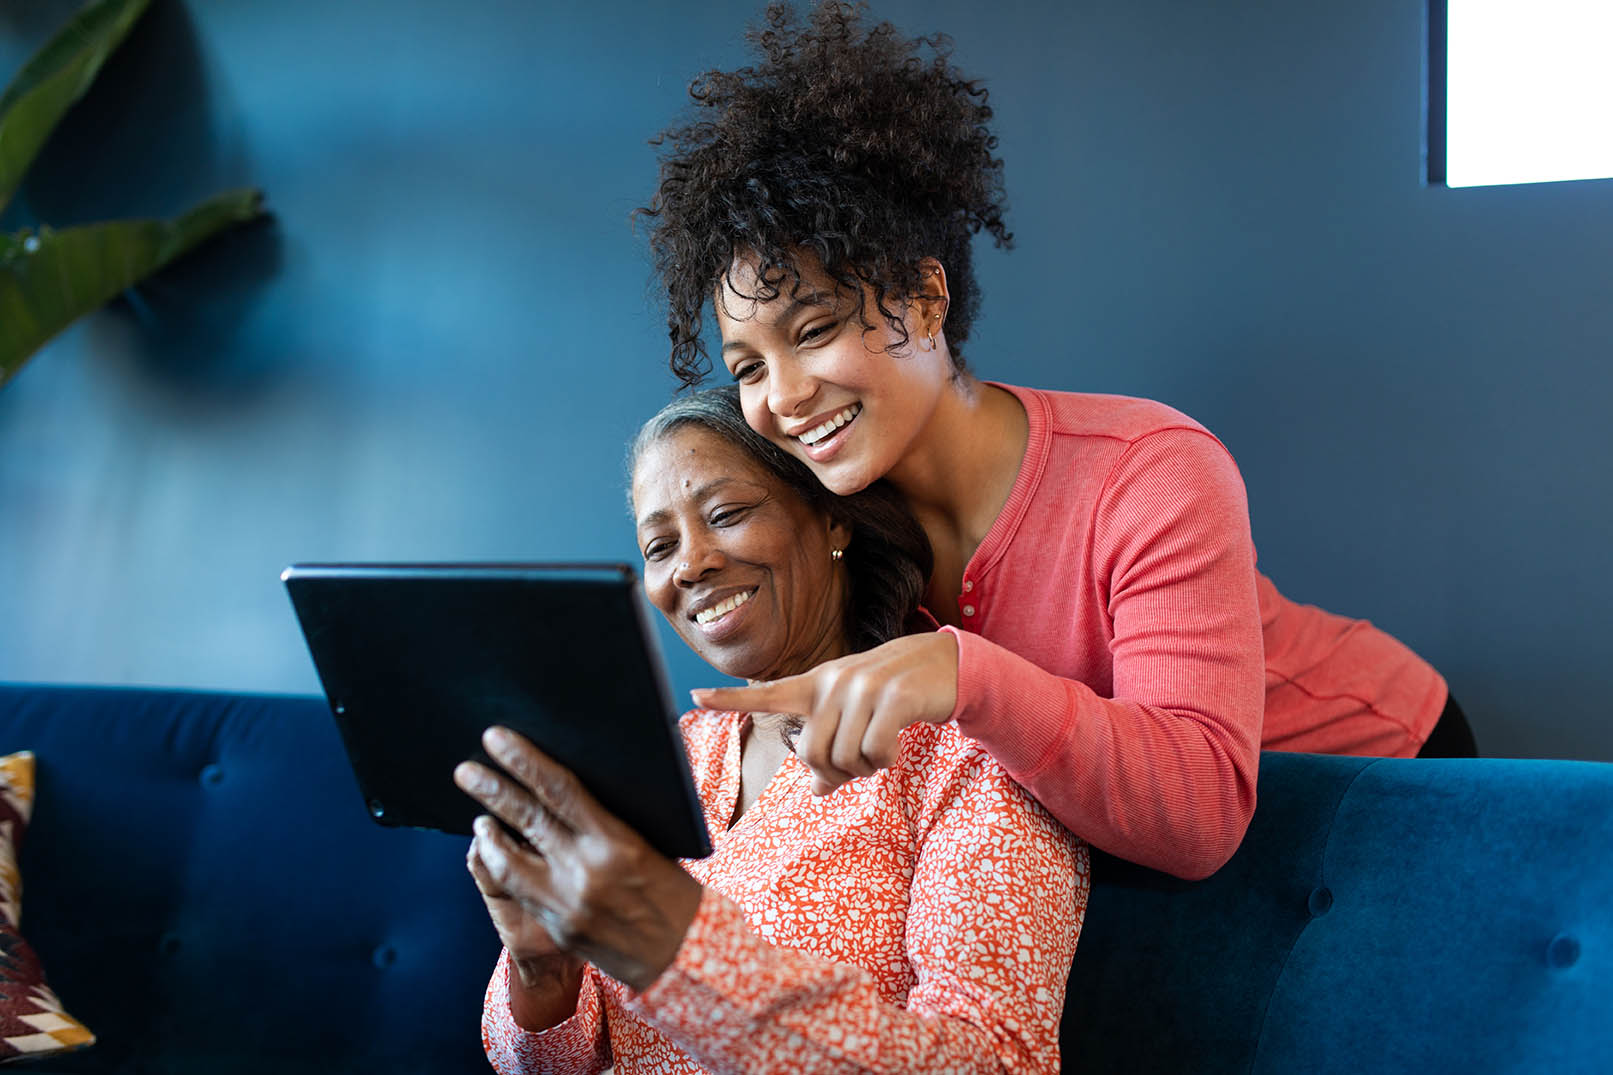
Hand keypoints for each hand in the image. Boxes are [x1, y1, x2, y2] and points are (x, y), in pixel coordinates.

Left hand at [454, 727, 704, 993]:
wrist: (684, 954)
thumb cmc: (673, 890)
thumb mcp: (652, 844)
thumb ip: (608, 821)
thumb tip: (565, 789)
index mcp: (615, 842)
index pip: (559, 789)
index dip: (524, 761)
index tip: (496, 739)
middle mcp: (586, 871)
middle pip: (527, 819)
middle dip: (492, 790)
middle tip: (466, 770)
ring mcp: (567, 903)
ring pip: (509, 860)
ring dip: (489, 833)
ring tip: (479, 816)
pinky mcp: (558, 927)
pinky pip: (518, 890)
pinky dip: (502, 865)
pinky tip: (496, 851)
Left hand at [691, 631, 958, 795]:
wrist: (943, 664)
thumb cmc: (890, 698)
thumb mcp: (855, 720)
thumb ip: (832, 752)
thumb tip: (816, 791)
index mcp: (816, 685)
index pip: (766, 693)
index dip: (730, 698)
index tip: (694, 696)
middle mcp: (834, 683)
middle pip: (811, 753)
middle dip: (834, 771)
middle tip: (859, 763)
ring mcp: (863, 688)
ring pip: (844, 757)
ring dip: (864, 768)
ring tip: (881, 749)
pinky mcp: (894, 698)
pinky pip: (874, 751)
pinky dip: (884, 761)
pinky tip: (895, 747)